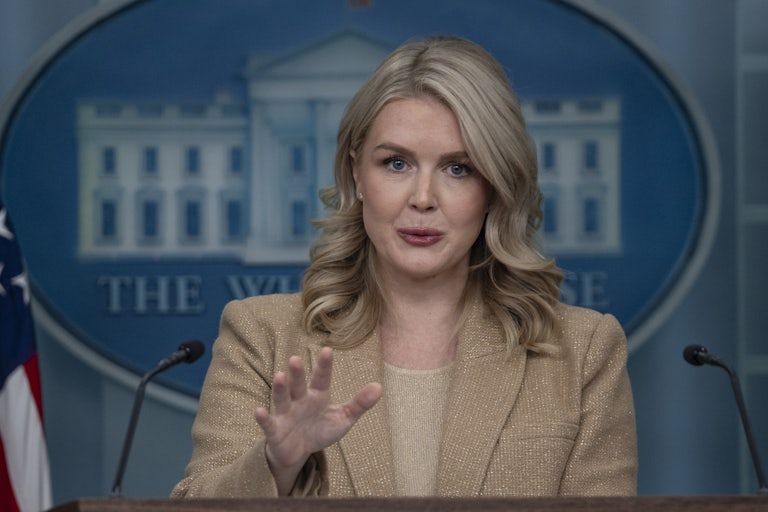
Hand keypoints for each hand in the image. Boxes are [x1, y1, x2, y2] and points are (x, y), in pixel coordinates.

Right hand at [254, 347, 381, 493]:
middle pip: (298, 385)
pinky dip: (263, 418)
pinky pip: (268, 423)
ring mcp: (286, 414)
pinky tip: (259, 411)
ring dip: (280, 389)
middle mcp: (300, 400)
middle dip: (297, 373)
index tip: (327, 350)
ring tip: (279, 376)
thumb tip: (379, 386)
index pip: (322, 379)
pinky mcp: (275, 430)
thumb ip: (359, 404)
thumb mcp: (343, 419)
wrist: (297, 452)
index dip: (324, 366)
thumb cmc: (320, 430)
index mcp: (317, 396)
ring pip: (282, 399)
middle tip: (296, 358)